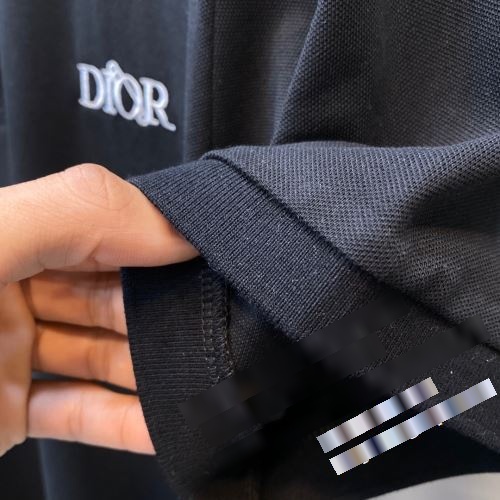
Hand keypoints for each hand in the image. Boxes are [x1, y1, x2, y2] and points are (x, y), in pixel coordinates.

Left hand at [0, 164, 197, 456]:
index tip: (208, 255)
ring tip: (207, 375)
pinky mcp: (6, 412)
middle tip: (220, 320)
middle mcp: (5, 287)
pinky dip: (128, 421)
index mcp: (0, 233)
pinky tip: (167, 424)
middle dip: (165, 308)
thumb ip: (74, 212)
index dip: (155, 235)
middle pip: (110, 293)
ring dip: (155, 371)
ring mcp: (8, 353)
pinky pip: (83, 411)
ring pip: (104, 356)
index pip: (99, 221)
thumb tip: (172, 226)